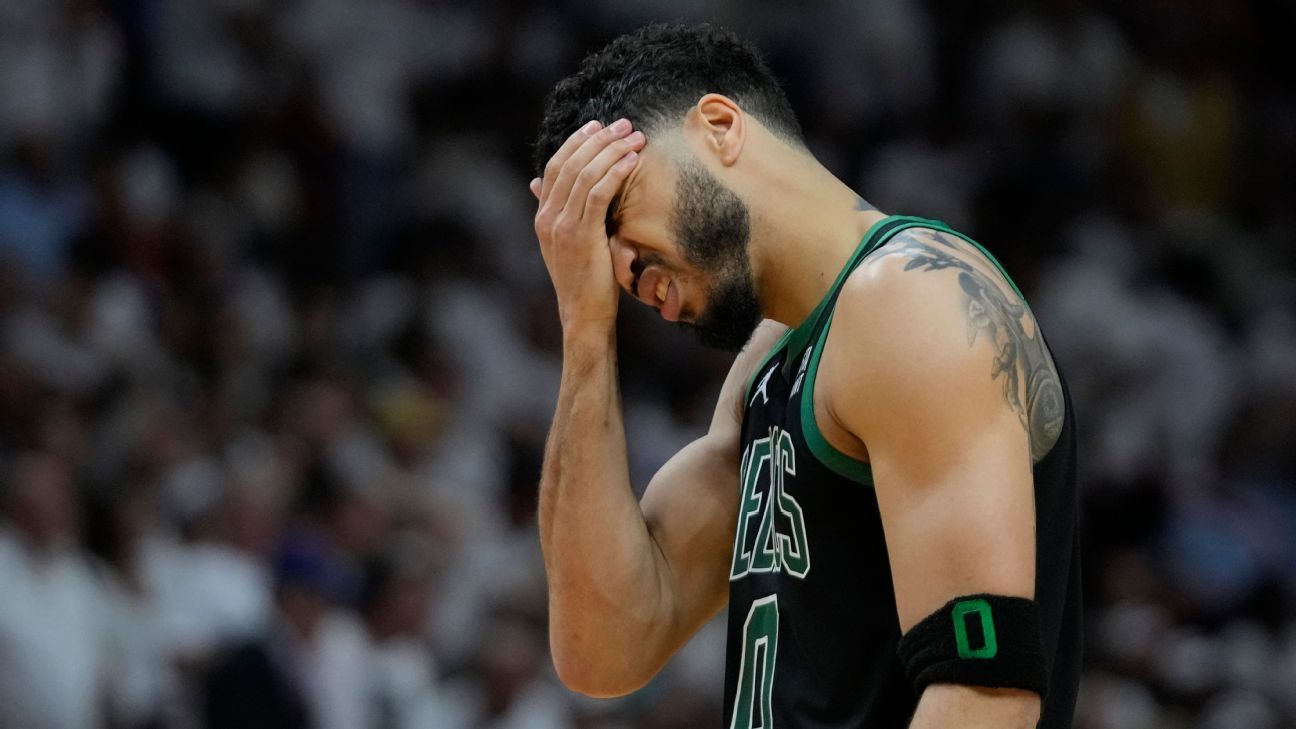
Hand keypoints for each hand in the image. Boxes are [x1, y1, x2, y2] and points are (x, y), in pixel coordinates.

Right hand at [531, 118, 645, 334]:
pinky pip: (599, 194)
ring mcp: (562, 226)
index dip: (576, 142)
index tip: (598, 126)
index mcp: (543, 217)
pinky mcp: (582, 235)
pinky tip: (632, 161)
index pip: (555, 167)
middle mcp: (548, 218)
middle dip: (598, 139)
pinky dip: (616, 172)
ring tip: (635, 138)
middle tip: (623, 124)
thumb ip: (559, 213)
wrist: (584, 314)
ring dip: (612, 151)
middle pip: (570, 164)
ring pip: (585, 175)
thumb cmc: (584, 280)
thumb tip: (539, 186)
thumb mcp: (567, 243)